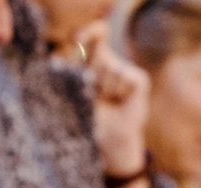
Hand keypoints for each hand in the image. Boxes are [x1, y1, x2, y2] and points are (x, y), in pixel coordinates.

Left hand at [81, 22, 150, 185]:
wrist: (110, 139)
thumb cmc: (91, 119)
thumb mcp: (78, 93)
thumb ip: (74, 72)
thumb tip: (61, 57)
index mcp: (93, 65)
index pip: (92, 40)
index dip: (88, 35)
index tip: (78, 38)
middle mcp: (111, 64)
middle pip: (100, 54)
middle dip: (93, 74)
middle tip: (94, 94)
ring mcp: (126, 71)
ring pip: (111, 67)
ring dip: (104, 88)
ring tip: (107, 101)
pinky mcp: (139, 80)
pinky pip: (125, 75)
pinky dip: (120, 90)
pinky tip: (121, 100)